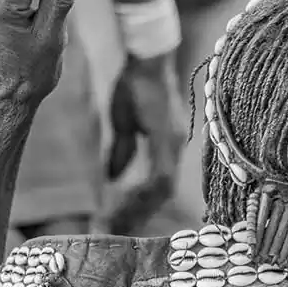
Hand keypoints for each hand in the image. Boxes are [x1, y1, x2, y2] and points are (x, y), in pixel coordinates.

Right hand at [107, 53, 187, 206]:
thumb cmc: (134, 84)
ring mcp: (173, 144)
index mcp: (166, 148)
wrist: (144, 58)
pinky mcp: (167, 139)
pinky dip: (143, 191)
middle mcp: (175, 149)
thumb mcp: (123, 124)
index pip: (158, 188)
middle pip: (162, 194)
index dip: (142, 206)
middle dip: (139, 213)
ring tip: (118, 218)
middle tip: (118, 228)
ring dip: (140, 205)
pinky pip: (159, 176)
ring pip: (163, 189)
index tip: (122, 219)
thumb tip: (112, 177)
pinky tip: (125, 198)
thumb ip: (122, 152)